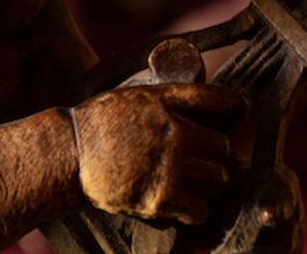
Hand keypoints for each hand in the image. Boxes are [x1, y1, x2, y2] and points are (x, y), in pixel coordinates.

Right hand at [70, 83, 243, 223]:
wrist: (69, 154)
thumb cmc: (100, 124)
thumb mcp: (136, 94)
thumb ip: (171, 97)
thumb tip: (208, 104)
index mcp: (166, 101)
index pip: (221, 101)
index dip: (236, 109)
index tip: (238, 115)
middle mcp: (173, 130)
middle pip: (224, 148)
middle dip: (217, 158)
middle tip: (205, 163)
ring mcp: (169, 165)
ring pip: (217, 179)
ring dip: (208, 185)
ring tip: (192, 185)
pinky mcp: (162, 197)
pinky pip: (199, 208)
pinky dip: (195, 210)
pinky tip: (182, 204)